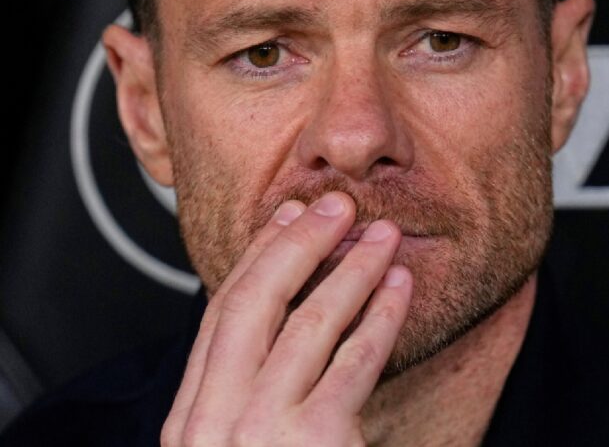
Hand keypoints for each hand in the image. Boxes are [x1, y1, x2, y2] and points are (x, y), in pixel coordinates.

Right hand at [161, 192, 412, 445]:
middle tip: (337, 205)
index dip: (258, 257)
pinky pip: (355, 360)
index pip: (221, 315)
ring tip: (383, 237)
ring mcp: (258, 430)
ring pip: (309, 322)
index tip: (288, 218)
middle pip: (253, 303)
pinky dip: (383, 315)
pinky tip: (399, 288)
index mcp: (190, 422)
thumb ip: (246, 397)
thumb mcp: (242, 444)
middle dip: (299, 243)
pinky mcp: (311, 440)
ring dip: (353, 269)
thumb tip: (281, 322)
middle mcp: (212, 423)